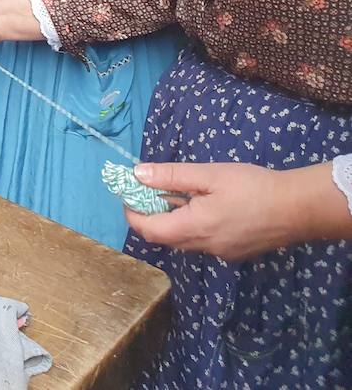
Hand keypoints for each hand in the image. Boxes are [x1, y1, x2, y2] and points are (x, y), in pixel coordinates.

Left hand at [126, 162, 297, 260]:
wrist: (299, 208)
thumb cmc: (252, 187)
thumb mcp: (208, 174)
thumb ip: (170, 176)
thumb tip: (136, 174)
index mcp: (194, 228)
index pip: (148, 231)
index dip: (132, 214)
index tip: (128, 194)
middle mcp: (204, 247)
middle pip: (164, 237)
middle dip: (151, 215)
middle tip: (151, 190)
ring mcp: (221, 252)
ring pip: (184, 240)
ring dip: (173, 219)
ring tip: (178, 193)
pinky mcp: (234, 252)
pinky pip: (203, 241)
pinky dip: (193, 225)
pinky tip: (204, 205)